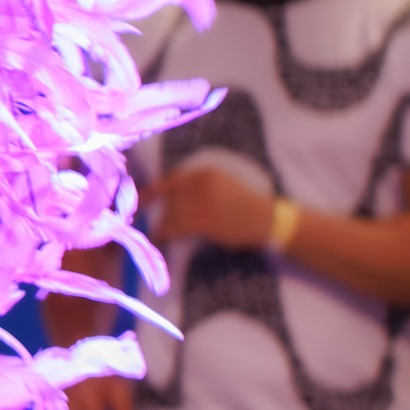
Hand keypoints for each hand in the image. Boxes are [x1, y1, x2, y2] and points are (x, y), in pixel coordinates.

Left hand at [145, 166, 275, 249]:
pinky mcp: (202, 220)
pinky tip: (158, 238)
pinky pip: (174, 226)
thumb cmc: (247, 207)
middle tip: (147, 219)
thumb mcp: (223, 185)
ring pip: (171, 212)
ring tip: (155, 232)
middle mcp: (201, 183)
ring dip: (161, 224)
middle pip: (170, 197)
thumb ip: (198, 187)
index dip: (154, 190)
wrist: (269, 221)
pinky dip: (163, 233)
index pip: (172, 179)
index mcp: (206, 171)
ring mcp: (201, 201)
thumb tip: (170, 199)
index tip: (140, 197)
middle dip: (158, 210)